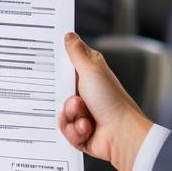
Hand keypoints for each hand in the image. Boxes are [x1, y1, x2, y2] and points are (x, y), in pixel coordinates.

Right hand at [59, 32, 152, 170]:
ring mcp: (83, 113)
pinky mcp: (81, 130)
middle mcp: (86, 92)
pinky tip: (87, 128)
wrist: (121, 135)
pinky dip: (75, 130)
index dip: (57, 68)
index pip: (67, 66)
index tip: (49, 68)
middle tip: (76, 99)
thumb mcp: (91, 70)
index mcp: (90, 74)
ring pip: (61, 112)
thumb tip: (69, 35)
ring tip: (84, 116)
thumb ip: (76, 52)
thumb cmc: (112, 101)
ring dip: (71, 115)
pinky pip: (65, 129)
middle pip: (59, 92)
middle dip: (65, 98)